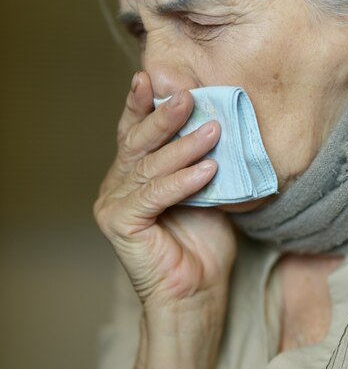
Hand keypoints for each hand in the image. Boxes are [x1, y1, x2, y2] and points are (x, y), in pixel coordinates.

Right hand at [94, 72, 236, 310]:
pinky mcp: (118, 224)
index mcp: (132, 174)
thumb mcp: (202, 190)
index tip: (152, 77)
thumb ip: (196, 160)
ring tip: (212, 130)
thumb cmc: (202, 242)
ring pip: (149, 167)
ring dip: (183, 146)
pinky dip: (181, 181)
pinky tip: (208, 170)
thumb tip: (213, 121)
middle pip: (137, 143)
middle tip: (186, 95)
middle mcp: (116, 185)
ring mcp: (112, 204)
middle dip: (162, 116)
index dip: (141, 104)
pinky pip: (153, 195)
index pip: (134, 132)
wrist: (196, 291)